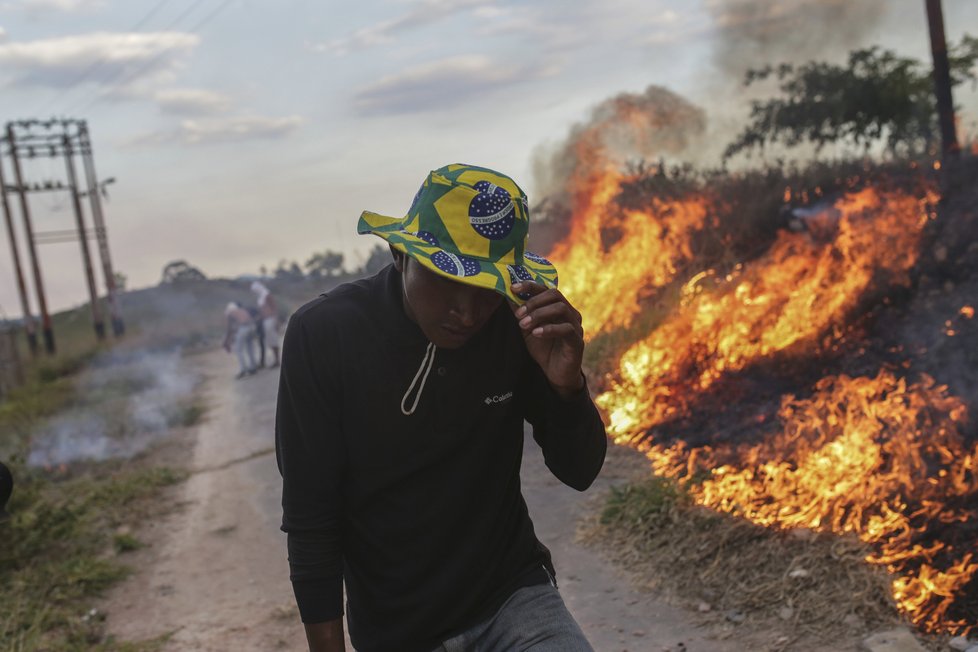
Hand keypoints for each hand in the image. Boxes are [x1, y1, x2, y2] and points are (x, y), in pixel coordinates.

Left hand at [510, 281, 584, 398]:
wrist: (555, 374)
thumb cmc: (544, 349)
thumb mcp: (528, 329)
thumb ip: (521, 313)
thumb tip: (507, 295)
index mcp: (559, 307)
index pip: (546, 289)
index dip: (530, 285)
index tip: (513, 288)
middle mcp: (570, 313)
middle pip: (555, 294)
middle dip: (533, 301)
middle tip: (518, 314)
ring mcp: (576, 326)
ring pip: (561, 308)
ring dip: (539, 314)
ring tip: (524, 325)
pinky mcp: (578, 341)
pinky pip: (566, 329)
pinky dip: (549, 329)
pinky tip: (536, 333)